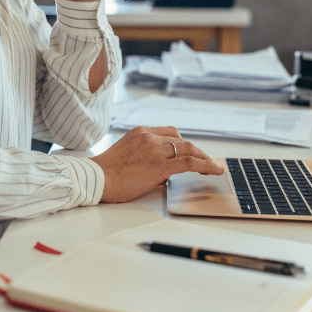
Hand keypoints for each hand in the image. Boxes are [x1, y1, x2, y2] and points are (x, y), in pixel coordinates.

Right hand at [90, 126, 223, 203]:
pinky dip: (206, 165)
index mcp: (140, 132)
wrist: (96, 178)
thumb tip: (163, 175)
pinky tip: (215, 170)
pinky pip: (189, 162)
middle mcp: (150, 137)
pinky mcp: (160, 165)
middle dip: (196, 151)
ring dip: (204, 158)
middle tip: (206, 161)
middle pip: (181, 140)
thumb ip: (145, 159)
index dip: (183, 143)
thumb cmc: (106, 173)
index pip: (170, 132)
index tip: (190, 152)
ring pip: (188, 149)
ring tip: (213, 167)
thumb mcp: (126, 156)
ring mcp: (156, 150)